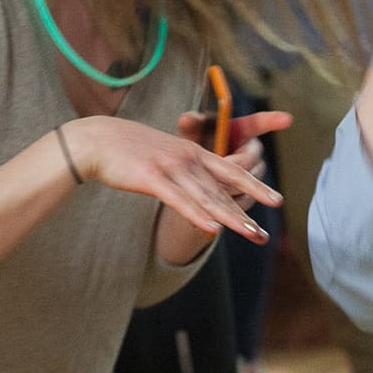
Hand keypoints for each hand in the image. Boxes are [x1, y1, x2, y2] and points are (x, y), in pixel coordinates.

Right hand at [61, 115, 282, 243]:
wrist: (96, 140)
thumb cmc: (129, 150)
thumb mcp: (165, 155)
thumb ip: (185, 169)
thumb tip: (201, 187)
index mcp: (192, 152)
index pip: (231, 171)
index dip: (256, 185)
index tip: (276, 200)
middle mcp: (187, 159)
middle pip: (224, 189)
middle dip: (247, 212)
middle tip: (265, 232)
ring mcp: (170, 167)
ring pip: (206, 197)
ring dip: (229, 217)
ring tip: (250, 233)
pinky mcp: (151, 178)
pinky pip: (178, 200)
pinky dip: (197, 214)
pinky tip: (212, 228)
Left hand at [175, 108, 292, 208]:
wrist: (192, 175)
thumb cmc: (195, 147)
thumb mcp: (191, 134)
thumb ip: (191, 125)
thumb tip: (190, 118)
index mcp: (241, 131)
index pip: (258, 123)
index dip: (273, 120)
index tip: (286, 118)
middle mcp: (251, 151)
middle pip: (250, 161)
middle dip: (236, 170)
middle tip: (219, 177)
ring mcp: (252, 174)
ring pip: (248, 185)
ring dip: (230, 190)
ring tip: (211, 194)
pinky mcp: (248, 195)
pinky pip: (244, 202)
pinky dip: (229, 206)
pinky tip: (216, 209)